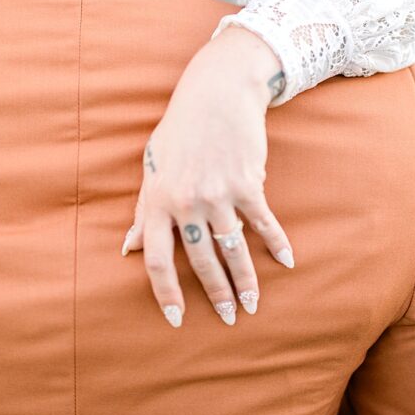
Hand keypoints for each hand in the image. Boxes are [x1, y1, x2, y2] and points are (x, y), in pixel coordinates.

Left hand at [123, 26, 294, 327]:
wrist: (215, 95)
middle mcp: (185, 202)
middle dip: (214, 294)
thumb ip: (141, 212)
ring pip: (232, 248)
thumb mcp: (151, 168)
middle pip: (199, 260)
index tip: (175, 318)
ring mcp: (217, 194)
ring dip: (244, 280)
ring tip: (251, 304)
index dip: (164, 291)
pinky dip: (276, 243)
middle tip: (228, 319)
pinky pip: (262, 223)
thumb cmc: (178, 133)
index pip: (155, 258)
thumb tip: (127, 249)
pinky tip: (286, 262)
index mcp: (156, 201)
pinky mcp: (247, 183)